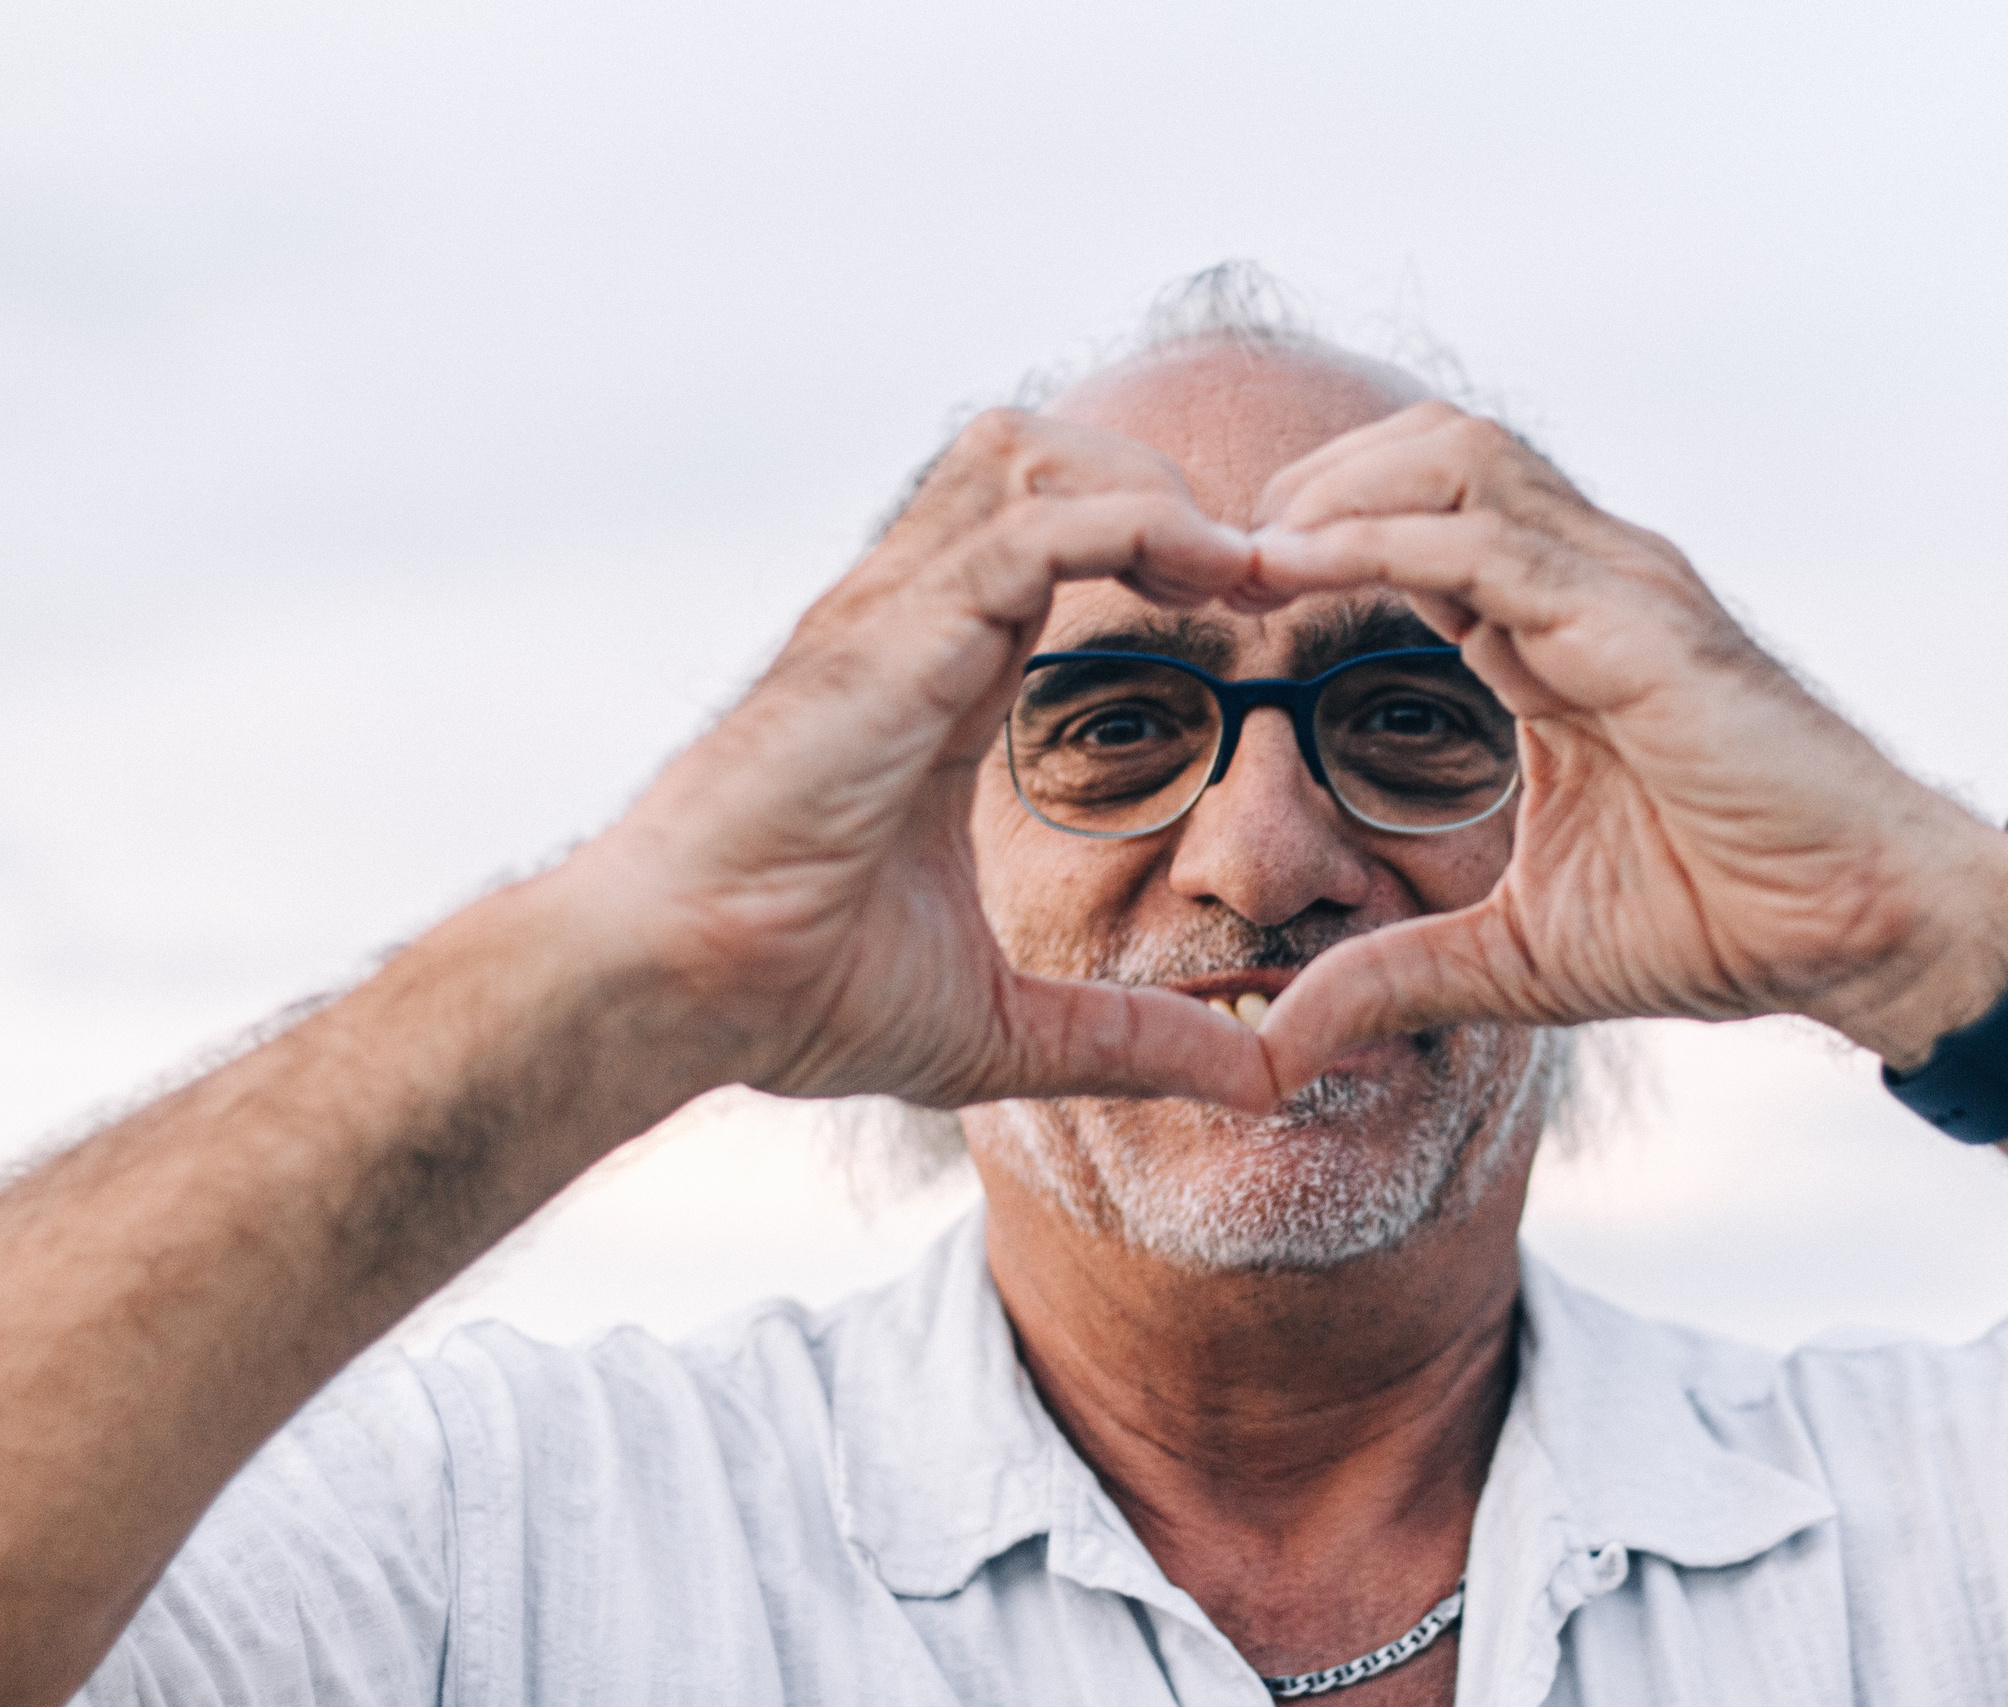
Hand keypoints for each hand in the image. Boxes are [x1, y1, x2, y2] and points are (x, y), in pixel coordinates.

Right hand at [577, 410, 1278, 1111]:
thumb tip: (1260, 1079)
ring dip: (1152, 484)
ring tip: (1237, 567)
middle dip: (1162, 480)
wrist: (671, 993)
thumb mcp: (1001, 1024)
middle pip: (1040, 456)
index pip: (1049, 538)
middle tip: (1260, 571)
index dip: (1159, 541)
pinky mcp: (889, 639)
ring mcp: (893, 617)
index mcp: (935, 676)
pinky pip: (1029, 528)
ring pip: (1032, 455)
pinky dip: (1135, 526)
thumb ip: (1131, 1038)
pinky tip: (1212, 576)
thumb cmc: (792, 996)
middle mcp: (911, 621)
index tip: (1254, 606)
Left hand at [1243, 403, 2007, 1090]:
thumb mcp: (1518, 956)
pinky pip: (1491, 545)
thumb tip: (1281, 1036)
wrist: (1864, 932)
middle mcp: (1587, 583)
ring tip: (1242, 552)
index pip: (1415, 529)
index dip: (1308, 544)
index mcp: (1555, 635)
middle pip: (1426, 453)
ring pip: (1454, 459)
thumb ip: (1397, 975)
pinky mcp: (1643, 625)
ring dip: (1332, 489)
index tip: (1210, 601)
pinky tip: (1294, 570)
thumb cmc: (1724, 921)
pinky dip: (1379, 541)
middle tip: (1204, 559)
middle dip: (1306, 486)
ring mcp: (1620, 587)